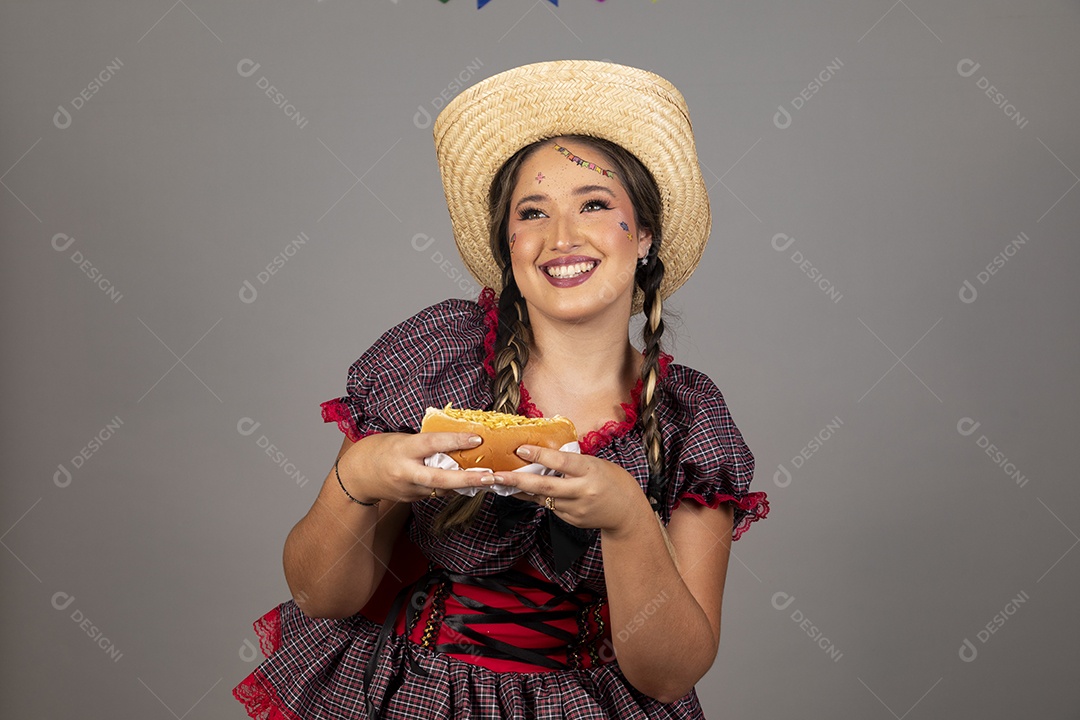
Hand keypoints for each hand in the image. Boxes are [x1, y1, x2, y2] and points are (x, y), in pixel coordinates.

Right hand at [337, 431, 494, 502]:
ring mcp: (408, 489)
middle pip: (440, 478)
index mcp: (403, 449)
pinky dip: (451, 488)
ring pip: (442, 489)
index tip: (477, 439)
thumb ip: (426, 441)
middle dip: (468, 478)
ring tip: (488, 479)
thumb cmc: (380, 449)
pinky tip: (466, 483)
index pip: (432, 444)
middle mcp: (406, 472)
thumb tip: (456, 439)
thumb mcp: (401, 438)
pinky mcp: (411, 500)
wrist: (356, 475)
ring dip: (465, 484)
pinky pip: (435, 493)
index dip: (455, 441)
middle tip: (491, 476)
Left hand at [492, 445, 651, 535]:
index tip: (521, 449)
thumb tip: (541, 455)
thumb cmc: (611, 480)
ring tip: (501, 480)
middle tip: (496, 475)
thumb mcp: (595, 463)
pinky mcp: (572, 521)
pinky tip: (526, 491)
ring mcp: (576, 509)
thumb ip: (570, 462)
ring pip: (543, 498)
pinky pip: (550, 507)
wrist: (626, 511)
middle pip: (545, 485)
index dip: (541, 455)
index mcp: (590, 471)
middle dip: (517, 480)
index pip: (562, 462)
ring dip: (521, 489)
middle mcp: (582, 491)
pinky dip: (538, 498)